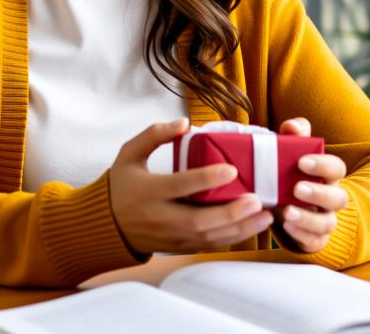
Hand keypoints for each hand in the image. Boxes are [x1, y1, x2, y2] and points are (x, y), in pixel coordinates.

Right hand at [108, 118, 273, 255]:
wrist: (105, 224)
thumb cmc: (121, 184)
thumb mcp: (130, 153)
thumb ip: (154, 135)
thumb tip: (185, 122)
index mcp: (148, 191)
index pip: (181, 186)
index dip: (207, 179)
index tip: (232, 169)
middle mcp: (160, 217)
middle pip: (199, 221)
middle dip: (231, 213)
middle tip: (257, 200)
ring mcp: (169, 236)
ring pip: (208, 238)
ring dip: (239, 229)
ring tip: (265, 215)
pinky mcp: (176, 247)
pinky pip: (207, 246)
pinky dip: (231, 239)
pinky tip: (251, 227)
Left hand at [276, 117, 347, 253]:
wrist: (283, 202)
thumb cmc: (290, 172)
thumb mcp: (291, 150)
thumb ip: (293, 134)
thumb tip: (291, 127)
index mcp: (327, 175)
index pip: (337, 168)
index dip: (323, 165)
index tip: (302, 161)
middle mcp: (330, 198)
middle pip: (339, 198)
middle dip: (319, 194)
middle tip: (297, 188)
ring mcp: (324, 220)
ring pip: (327, 223)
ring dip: (308, 218)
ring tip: (287, 212)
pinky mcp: (313, 239)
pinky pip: (315, 242)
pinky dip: (302, 235)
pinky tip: (286, 226)